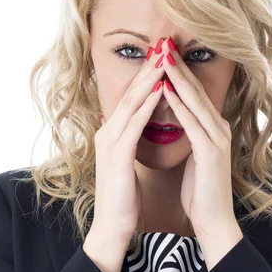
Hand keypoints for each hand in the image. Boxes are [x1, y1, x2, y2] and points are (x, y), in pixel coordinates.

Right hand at [92, 44, 166, 243]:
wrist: (112, 225)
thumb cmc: (124, 196)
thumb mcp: (124, 162)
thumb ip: (126, 140)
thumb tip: (130, 125)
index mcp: (111, 133)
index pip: (130, 98)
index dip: (146, 76)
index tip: (162, 58)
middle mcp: (107, 132)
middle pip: (129, 93)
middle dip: (148, 69)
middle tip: (164, 46)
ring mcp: (110, 142)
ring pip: (131, 103)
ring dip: (149, 80)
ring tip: (164, 59)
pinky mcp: (117, 155)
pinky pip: (134, 124)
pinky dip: (147, 105)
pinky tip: (160, 91)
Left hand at [157, 37, 237, 236]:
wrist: (211, 219)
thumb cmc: (198, 189)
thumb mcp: (192, 155)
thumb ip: (187, 132)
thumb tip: (172, 114)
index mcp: (212, 129)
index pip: (193, 94)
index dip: (178, 72)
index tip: (163, 54)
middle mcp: (218, 128)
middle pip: (195, 91)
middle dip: (178, 66)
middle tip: (164, 43)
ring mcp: (217, 139)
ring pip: (195, 102)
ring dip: (178, 78)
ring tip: (163, 58)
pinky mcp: (211, 152)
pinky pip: (192, 123)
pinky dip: (179, 105)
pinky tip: (166, 91)